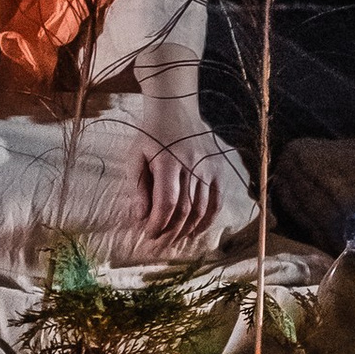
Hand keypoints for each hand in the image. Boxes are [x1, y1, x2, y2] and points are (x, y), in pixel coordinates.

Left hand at [131, 106, 225, 251]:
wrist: (176, 108)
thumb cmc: (150, 134)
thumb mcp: (136, 157)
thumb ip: (139, 189)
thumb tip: (142, 218)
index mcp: (168, 161)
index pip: (167, 203)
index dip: (158, 224)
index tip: (148, 235)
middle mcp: (192, 165)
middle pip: (185, 210)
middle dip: (171, 232)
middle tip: (159, 245)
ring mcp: (208, 167)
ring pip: (201, 209)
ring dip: (187, 229)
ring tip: (174, 241)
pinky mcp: (218, 169)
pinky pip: (216, 201)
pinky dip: (207, 219)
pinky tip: (195, 230)